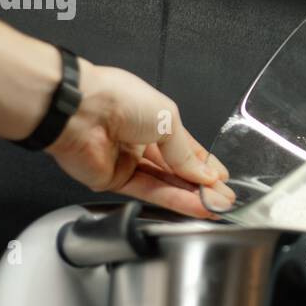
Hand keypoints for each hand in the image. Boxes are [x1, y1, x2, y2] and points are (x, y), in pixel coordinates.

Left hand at [46, 59, 236, 218]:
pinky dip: (174, 200)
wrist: (80, 110)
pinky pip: (149, 192)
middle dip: (202, 184)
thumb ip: (187, 153)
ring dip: (192, 196)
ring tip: (217, 206)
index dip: (204, 164)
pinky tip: (196, 206)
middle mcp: (139, 141)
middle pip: (176, 169)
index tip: (222, 179)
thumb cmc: (119, 99)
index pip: (184, 147)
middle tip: (225, 198)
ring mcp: (126, 162)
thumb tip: (205, 174)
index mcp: (152, 119)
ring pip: (165, 183)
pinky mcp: (114, 181)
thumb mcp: (168, 120)